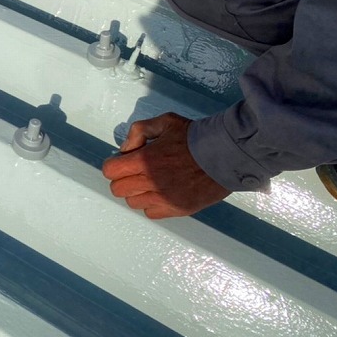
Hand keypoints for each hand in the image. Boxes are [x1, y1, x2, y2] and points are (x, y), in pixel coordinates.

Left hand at [102, 113, 229, 218]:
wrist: (226, 155)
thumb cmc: (194, 136)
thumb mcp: (164, 122)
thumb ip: (139, 131)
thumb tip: (124, 149)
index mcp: (144, 160)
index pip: (110, 171)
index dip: (114, 165)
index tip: (123, 162)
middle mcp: (151, 182)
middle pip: (118, 189)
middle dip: (122, 178)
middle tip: (135, 172)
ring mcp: (164, 199)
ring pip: (133, 202)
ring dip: (136, 192)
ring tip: (150, 183)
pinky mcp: (177, 209)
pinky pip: (151, 213)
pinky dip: (151, 205)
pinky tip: (160, 193)